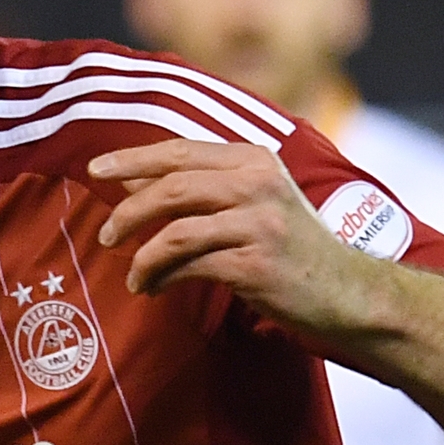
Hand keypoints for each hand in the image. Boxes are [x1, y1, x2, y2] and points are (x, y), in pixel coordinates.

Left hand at [88, 139, 360, 318]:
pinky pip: (190, 266)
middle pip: (173, 186)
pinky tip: (154, 290)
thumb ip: (204, 188)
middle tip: (106, 233)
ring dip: (142, 256)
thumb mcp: (256, 203)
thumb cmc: (293, 250)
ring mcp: (259, 223)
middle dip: (129, 209)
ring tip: (133, 276)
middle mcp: (258, 183)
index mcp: (255, 159)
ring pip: (176, 230)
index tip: (96, 169)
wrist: (347, 292)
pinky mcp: (256, 264)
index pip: (181, 151)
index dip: (134, 158)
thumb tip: (133, 181)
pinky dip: (162, 279)